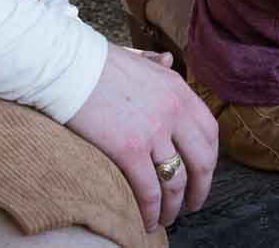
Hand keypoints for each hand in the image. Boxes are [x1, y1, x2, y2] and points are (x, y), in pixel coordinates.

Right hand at [65, 43, 217, 230]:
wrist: (68, 67)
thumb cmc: (98, 64)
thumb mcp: (139, 58)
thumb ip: (158, 65)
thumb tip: (170, 61)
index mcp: (178, 89)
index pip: (210, 131)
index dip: (210, 159)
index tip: (203, 174)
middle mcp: (173, 111)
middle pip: (202, 161)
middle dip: (200, 189)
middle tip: (192, 204)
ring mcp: (153, 131)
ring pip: (176, 181)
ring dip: (174, 207)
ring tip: (167, 218)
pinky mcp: (129, 149)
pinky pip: (149, 190)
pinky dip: (151, 211)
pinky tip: (147, 221)